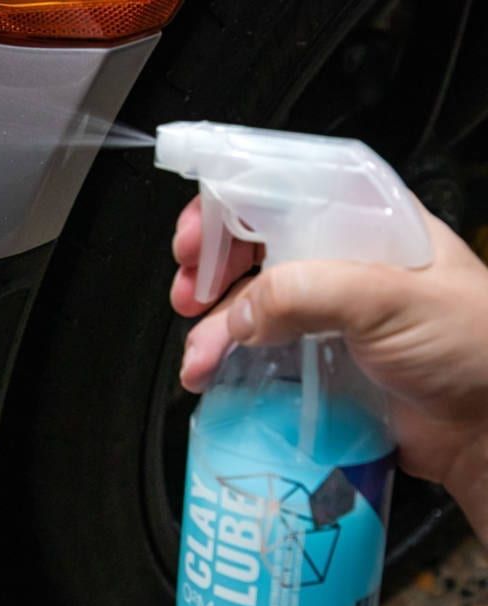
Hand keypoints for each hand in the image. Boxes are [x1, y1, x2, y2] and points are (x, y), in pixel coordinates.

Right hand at [171, 195, 487, 539]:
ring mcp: (326, 312)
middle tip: (187, 287)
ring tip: (198, 355)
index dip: (230, 203)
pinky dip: (225, 360)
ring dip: (210, 325)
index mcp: (365, 222)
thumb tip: (241, 313)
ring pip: (247, 303)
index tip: (196, 233)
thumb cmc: (475, 349)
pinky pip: (256, 351)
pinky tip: (211, 374)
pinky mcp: (316, 359)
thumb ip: (309, 292)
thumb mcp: (393, 300)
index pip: (282, 189)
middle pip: (253, 244)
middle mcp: (340, 260)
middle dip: (209, 264)